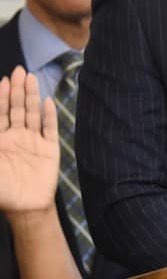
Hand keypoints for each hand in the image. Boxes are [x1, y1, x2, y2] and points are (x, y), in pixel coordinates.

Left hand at [0, 67, 57, 216]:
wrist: (25, 207)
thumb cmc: (2, 189)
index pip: (0, 114)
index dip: (1, 97)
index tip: (3, 80)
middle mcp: (16, 138)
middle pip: (15, 109)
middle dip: (16, 90)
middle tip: (18, 71)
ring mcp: (33, 142)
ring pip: (31, 114)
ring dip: (31, 97)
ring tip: (31, 79)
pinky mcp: (49, 150)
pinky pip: (50, 129)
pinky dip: (49, 115)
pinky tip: (47, 102)